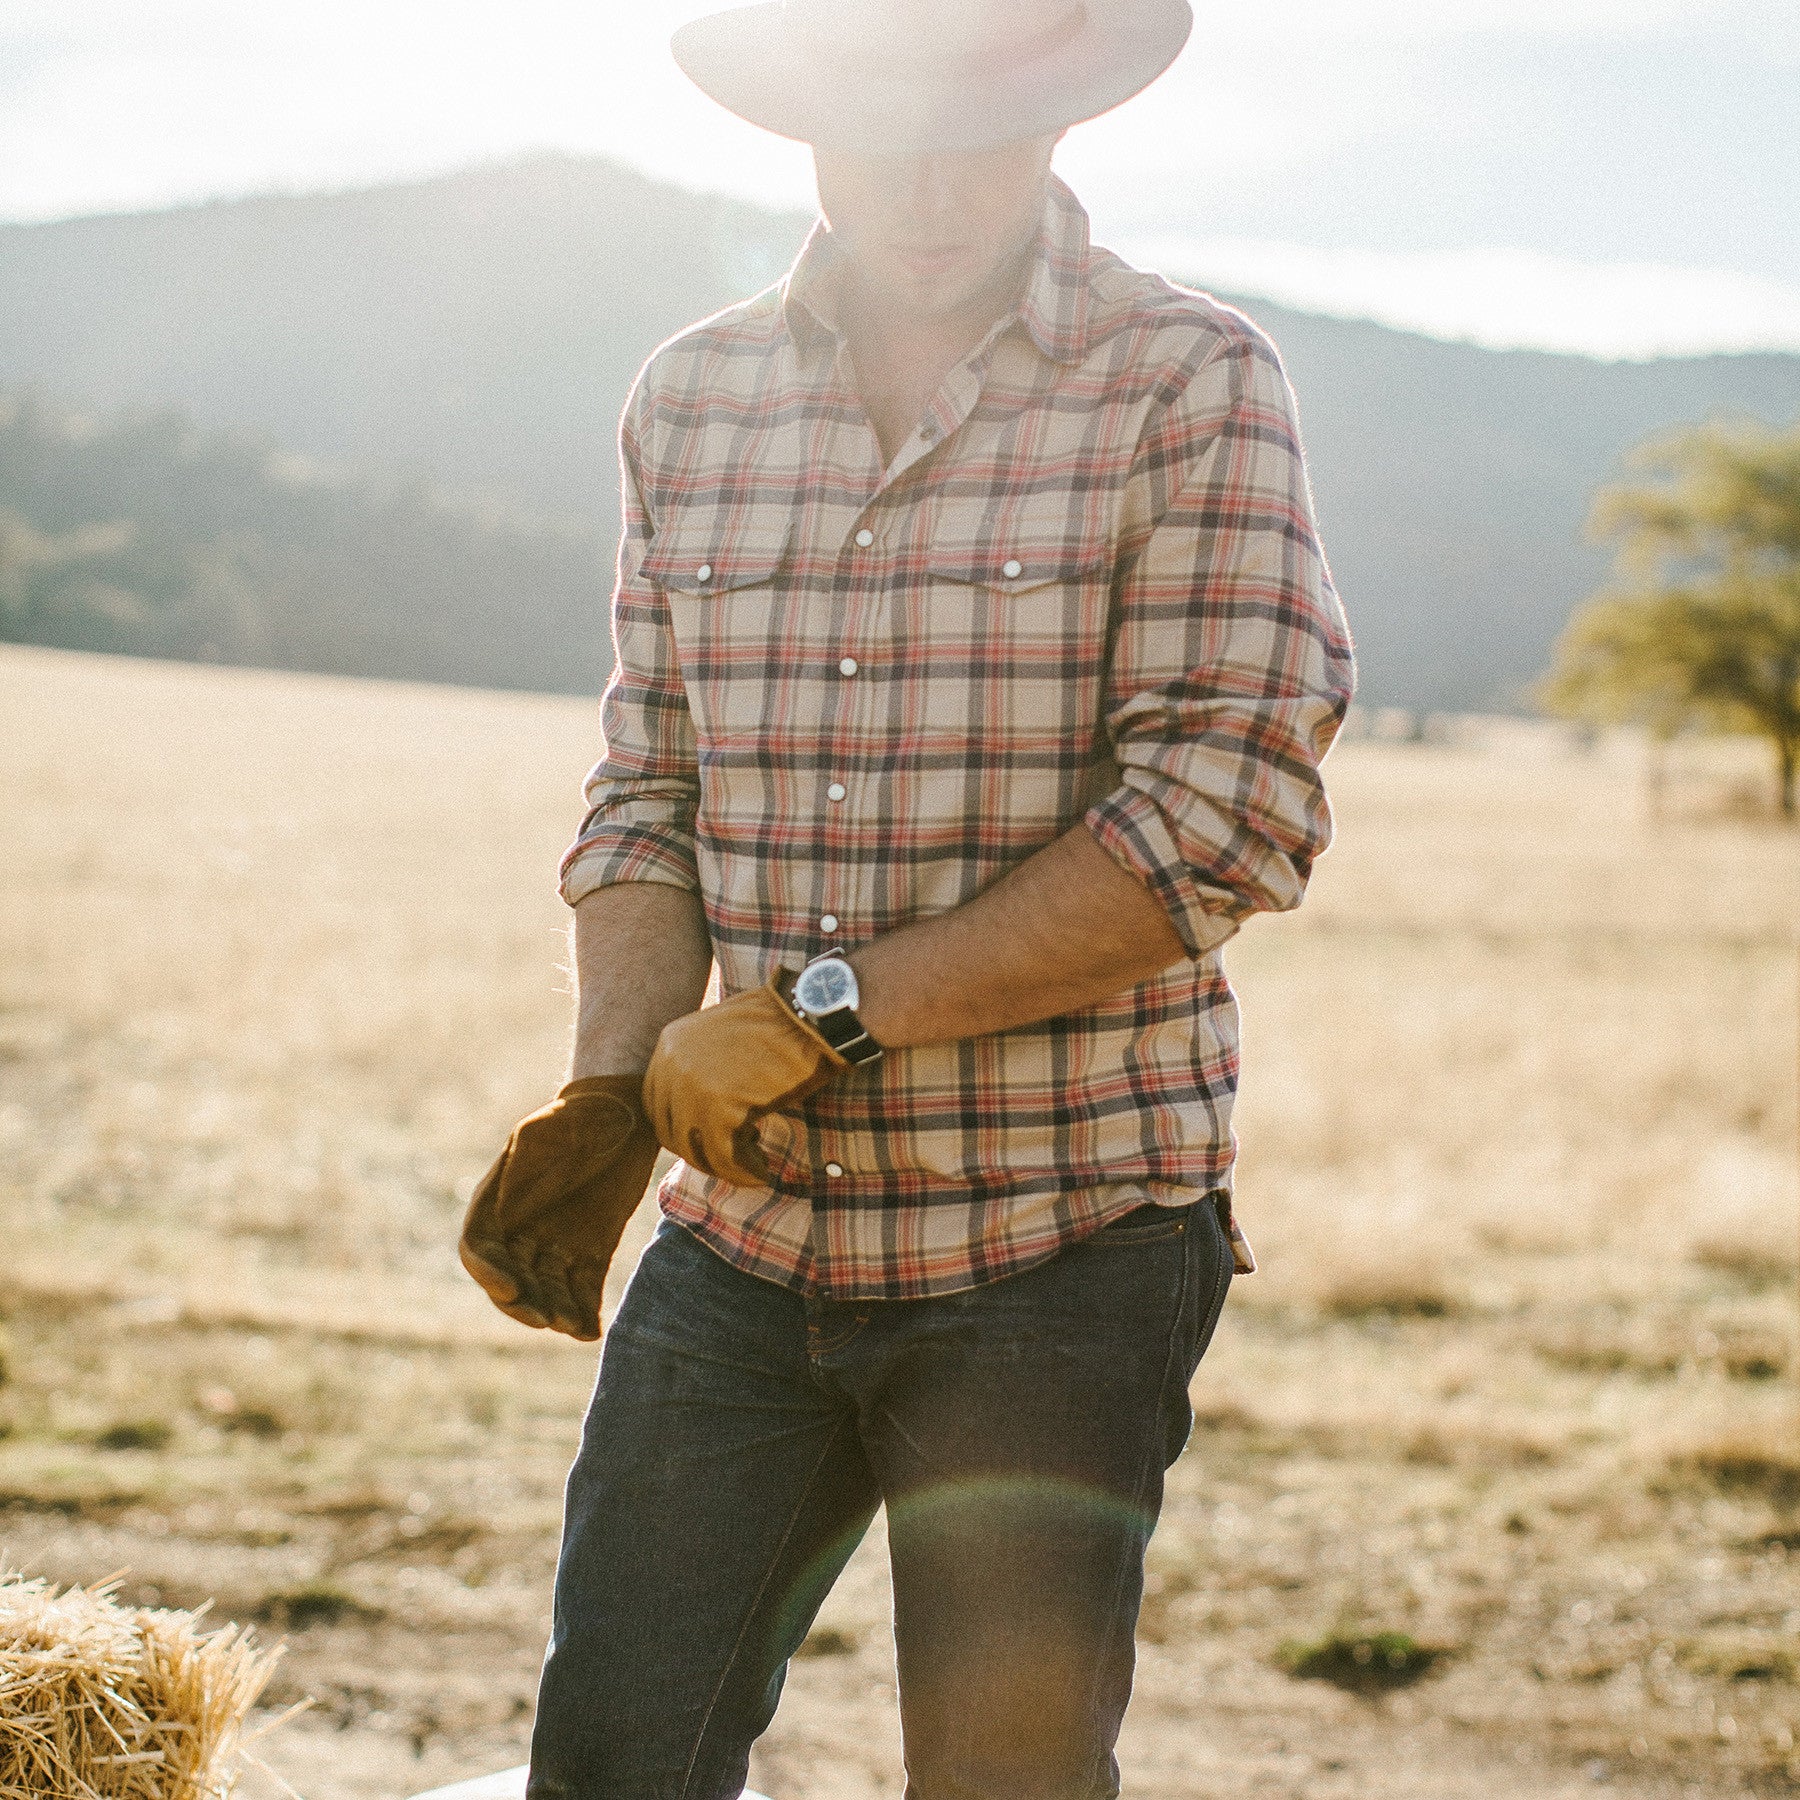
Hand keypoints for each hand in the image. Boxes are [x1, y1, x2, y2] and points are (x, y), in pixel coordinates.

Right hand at [458, 1076, 659, 1340]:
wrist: (624, 1114)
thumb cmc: (579, 1115)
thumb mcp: (548, 1127)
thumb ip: (528, 1158)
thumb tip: (510, 1199)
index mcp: (498, 1202)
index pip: (479, 1249)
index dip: (488, 1273)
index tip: (511, 1287)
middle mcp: (521, 1230)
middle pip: (510, 1280)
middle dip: (522, 1304)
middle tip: (544, 1319)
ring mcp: (555, 1245)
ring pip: (547, 1291)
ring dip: (556, 1312)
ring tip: (572, 1327)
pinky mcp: (590, 1253)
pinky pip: (582, 1291)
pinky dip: (584, 1313)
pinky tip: (591, 1331)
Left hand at [643, 975, 846, 1184]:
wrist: (810, 1016)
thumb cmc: (779, 1023)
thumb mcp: (723, 1035)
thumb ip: (700, 1066)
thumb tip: (696, 1111)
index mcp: (670, 1043)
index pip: (657, 1102)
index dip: (682, 1127)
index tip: (710, 1137)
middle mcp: (672, 1065)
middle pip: (670, 1130)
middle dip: (699, 1150)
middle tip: (731, 1156)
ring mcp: (693, 1088)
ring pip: (695, 1148)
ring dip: (722, 1165)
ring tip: (752, 1165)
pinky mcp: (721, 1109)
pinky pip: (725, 1156)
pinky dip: (743, 1171)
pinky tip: (762, 1170)